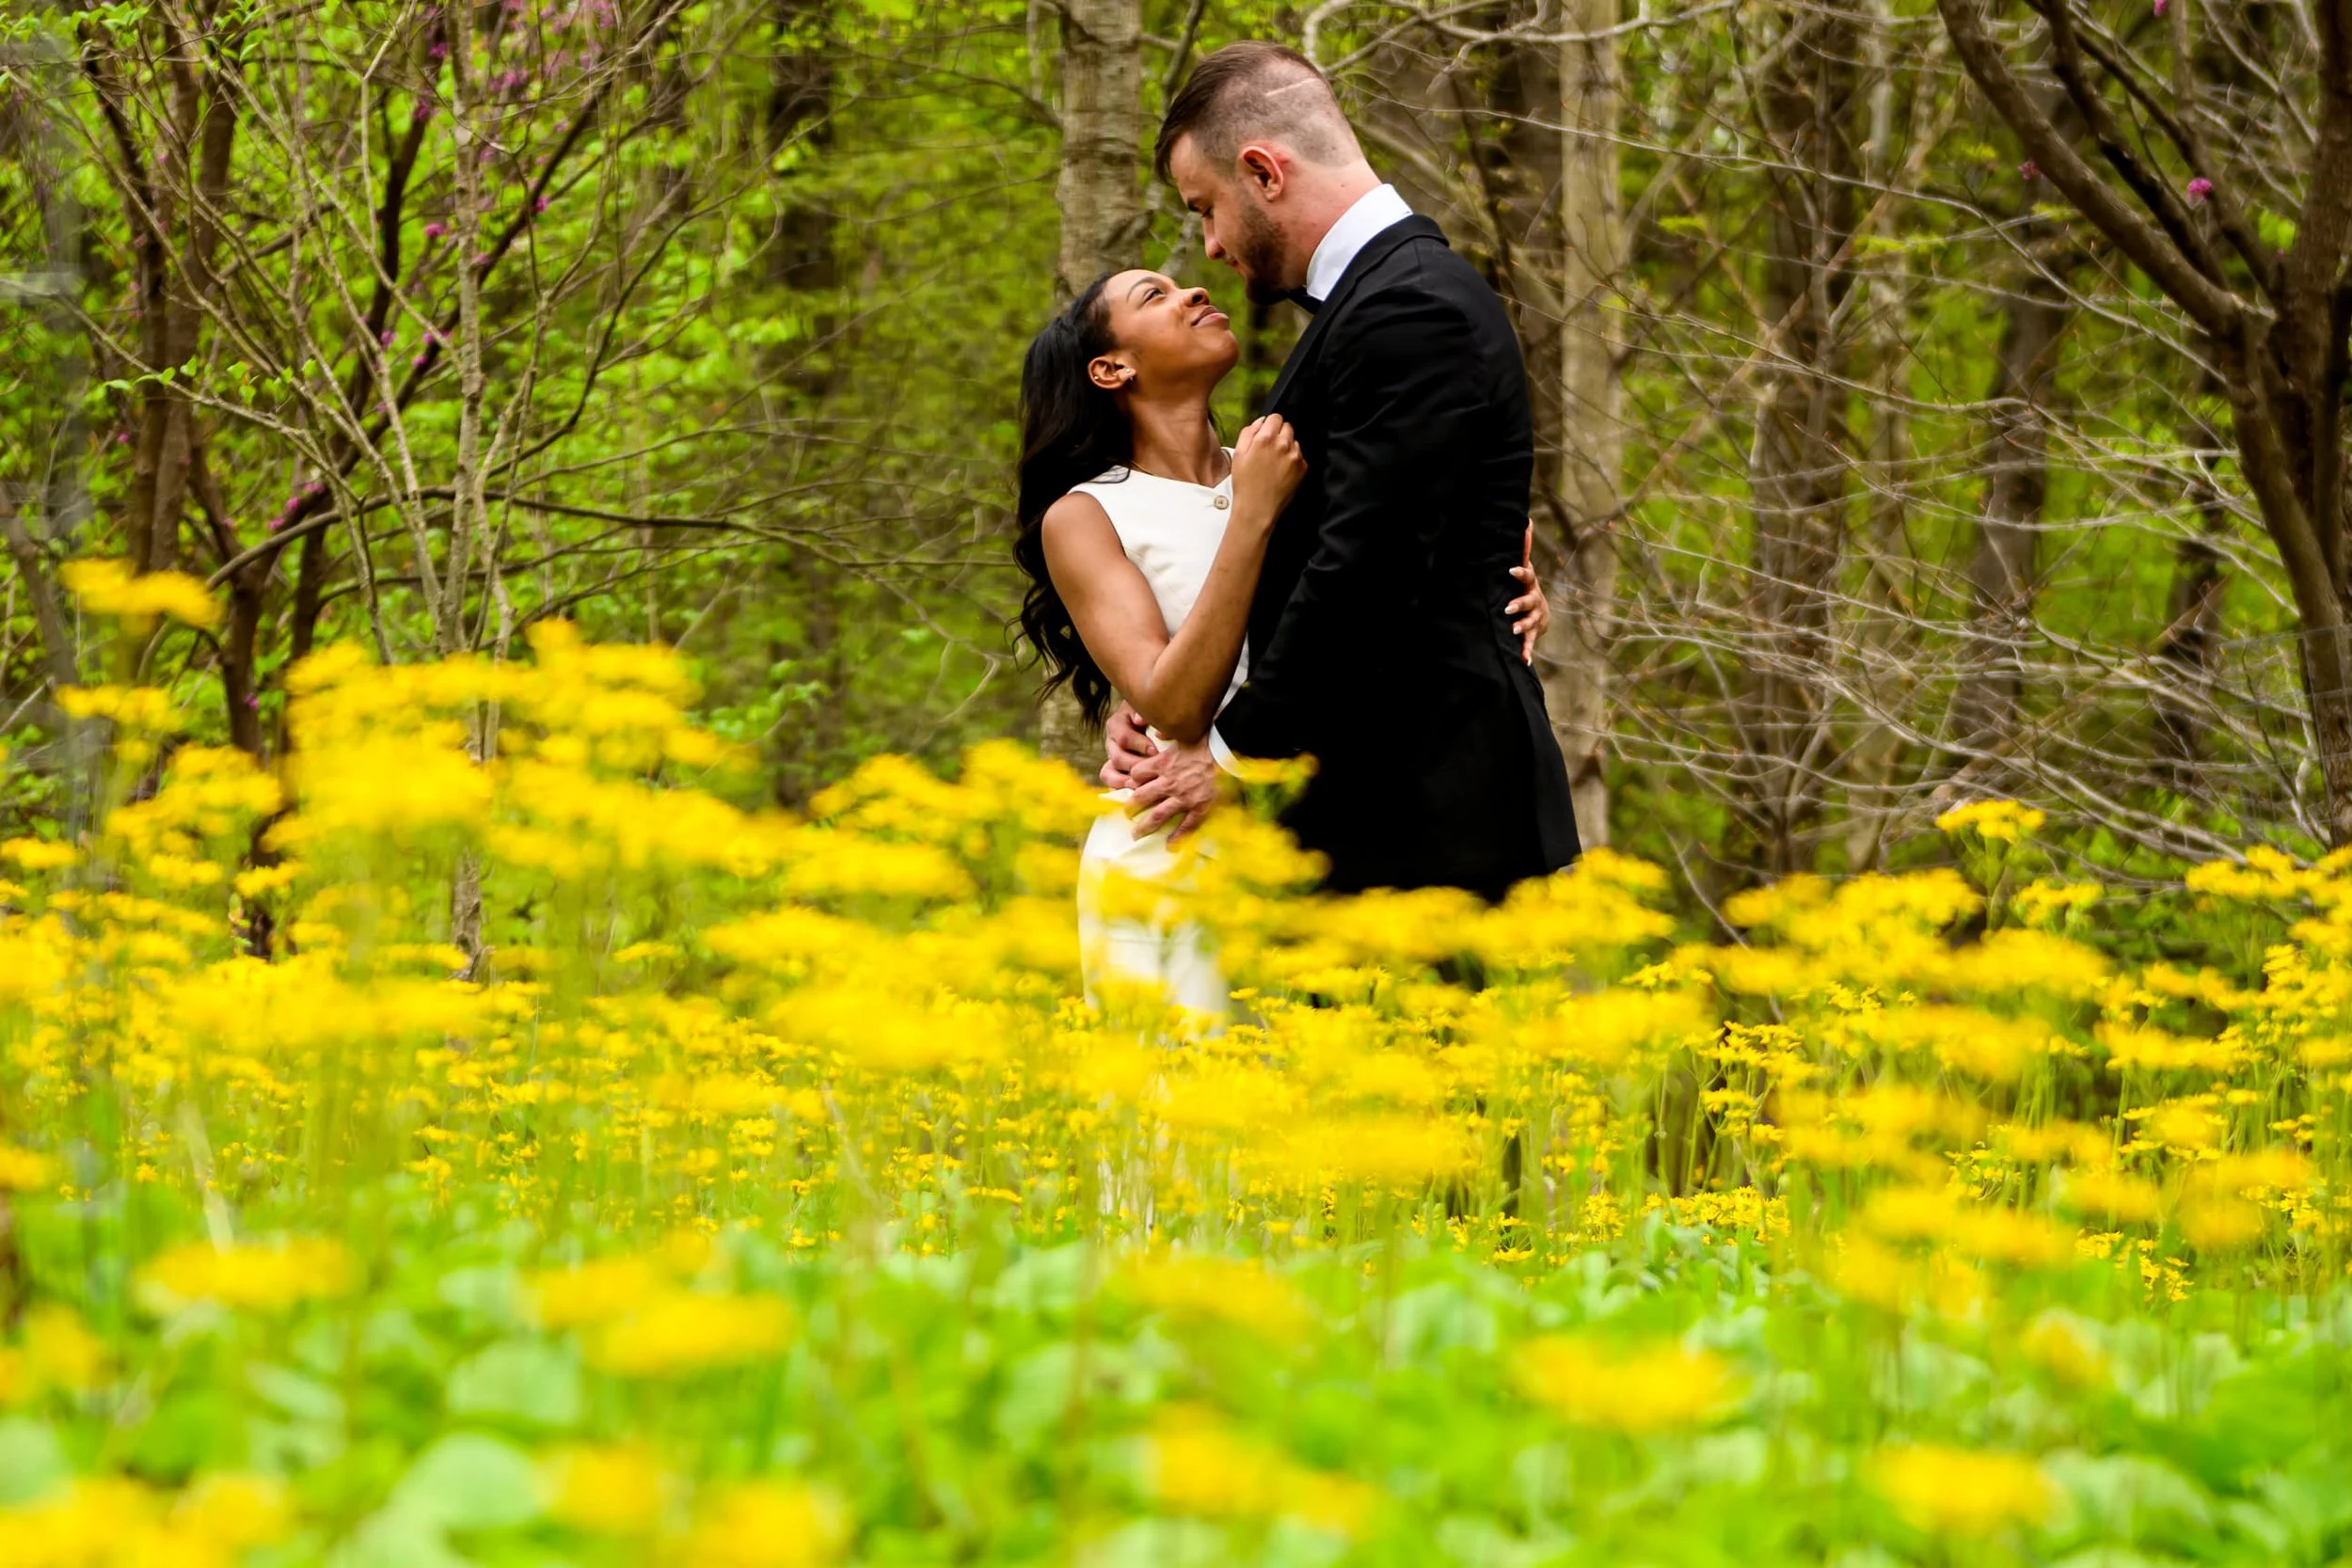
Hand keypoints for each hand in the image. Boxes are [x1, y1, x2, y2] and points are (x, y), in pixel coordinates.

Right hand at [1101, 703, 1154, 790]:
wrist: (1156, 724)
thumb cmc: (1155, 716)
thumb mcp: (1150, 710)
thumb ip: (1146, 713)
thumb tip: (1139, 721)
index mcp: (1117, 724)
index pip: (1123, 737)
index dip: (1139, 745)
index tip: (1155, 751)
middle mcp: (1111, 742)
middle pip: (1116, 757)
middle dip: (1135, 765)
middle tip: (1151, 771)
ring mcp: (1111, 759)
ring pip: (1108, 773)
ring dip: (1124, 781)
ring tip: (1139, 786)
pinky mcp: (1115, 772)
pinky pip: (1111, 784)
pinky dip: (1120, 790)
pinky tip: (1134, 794)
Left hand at [1125, 737, 1221, 844]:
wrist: (1229, 751)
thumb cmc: (1209, 741)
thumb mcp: (1185, 734)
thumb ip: (1169, 733)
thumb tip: (1160, 732)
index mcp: (1163, 764)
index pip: (1137, 774)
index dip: (1132, 780)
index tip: (1131, 786)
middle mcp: (1169, 782)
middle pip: (1141, 797)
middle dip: (1131, 807)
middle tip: (1127, 814)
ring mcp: (1184, 797)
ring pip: (1157, 816)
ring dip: (1144, 827)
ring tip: (1136, 834)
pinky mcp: (1200, 807)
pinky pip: (1185, 827)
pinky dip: (1176, 838)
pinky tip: (1170, 846)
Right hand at [1230, 414, 1306, 523]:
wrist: (1257, 509)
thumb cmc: (1245, 483)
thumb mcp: (1238, 454)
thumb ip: (1248, 432)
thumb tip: (1261, 421)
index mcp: (1266, 438)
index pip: (1276, 417)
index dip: (1270, 424)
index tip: (1266, 433)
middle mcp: (1284, 444)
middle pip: (1287, 427)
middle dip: (1279, 434)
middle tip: (1269, 449)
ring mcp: (1296, 456)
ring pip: (1294, 441)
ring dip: (1286, 446)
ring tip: (1275, 463)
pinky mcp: (1303, 468)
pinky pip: (1299, 455)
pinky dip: (1292, 460)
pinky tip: (1281, 471)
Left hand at [1508, 522, 1550, 665]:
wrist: (1541, 614)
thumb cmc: (1526, 587)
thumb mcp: (1525, 568)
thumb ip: (1524, 547)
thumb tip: (1525, 519)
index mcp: (1530, 585)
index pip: (1526, 576)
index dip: (1520, 573)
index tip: (1511, 570)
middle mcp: (1535, 601)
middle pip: (1528, 602)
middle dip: (1519, 605)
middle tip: (1508, 608)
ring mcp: (1536, 618)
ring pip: (1530, 623)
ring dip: (1523, 627)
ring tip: (1514, 631)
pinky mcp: (1533, 633)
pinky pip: (1530, 643)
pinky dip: (1527, 652)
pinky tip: (1524, 660)